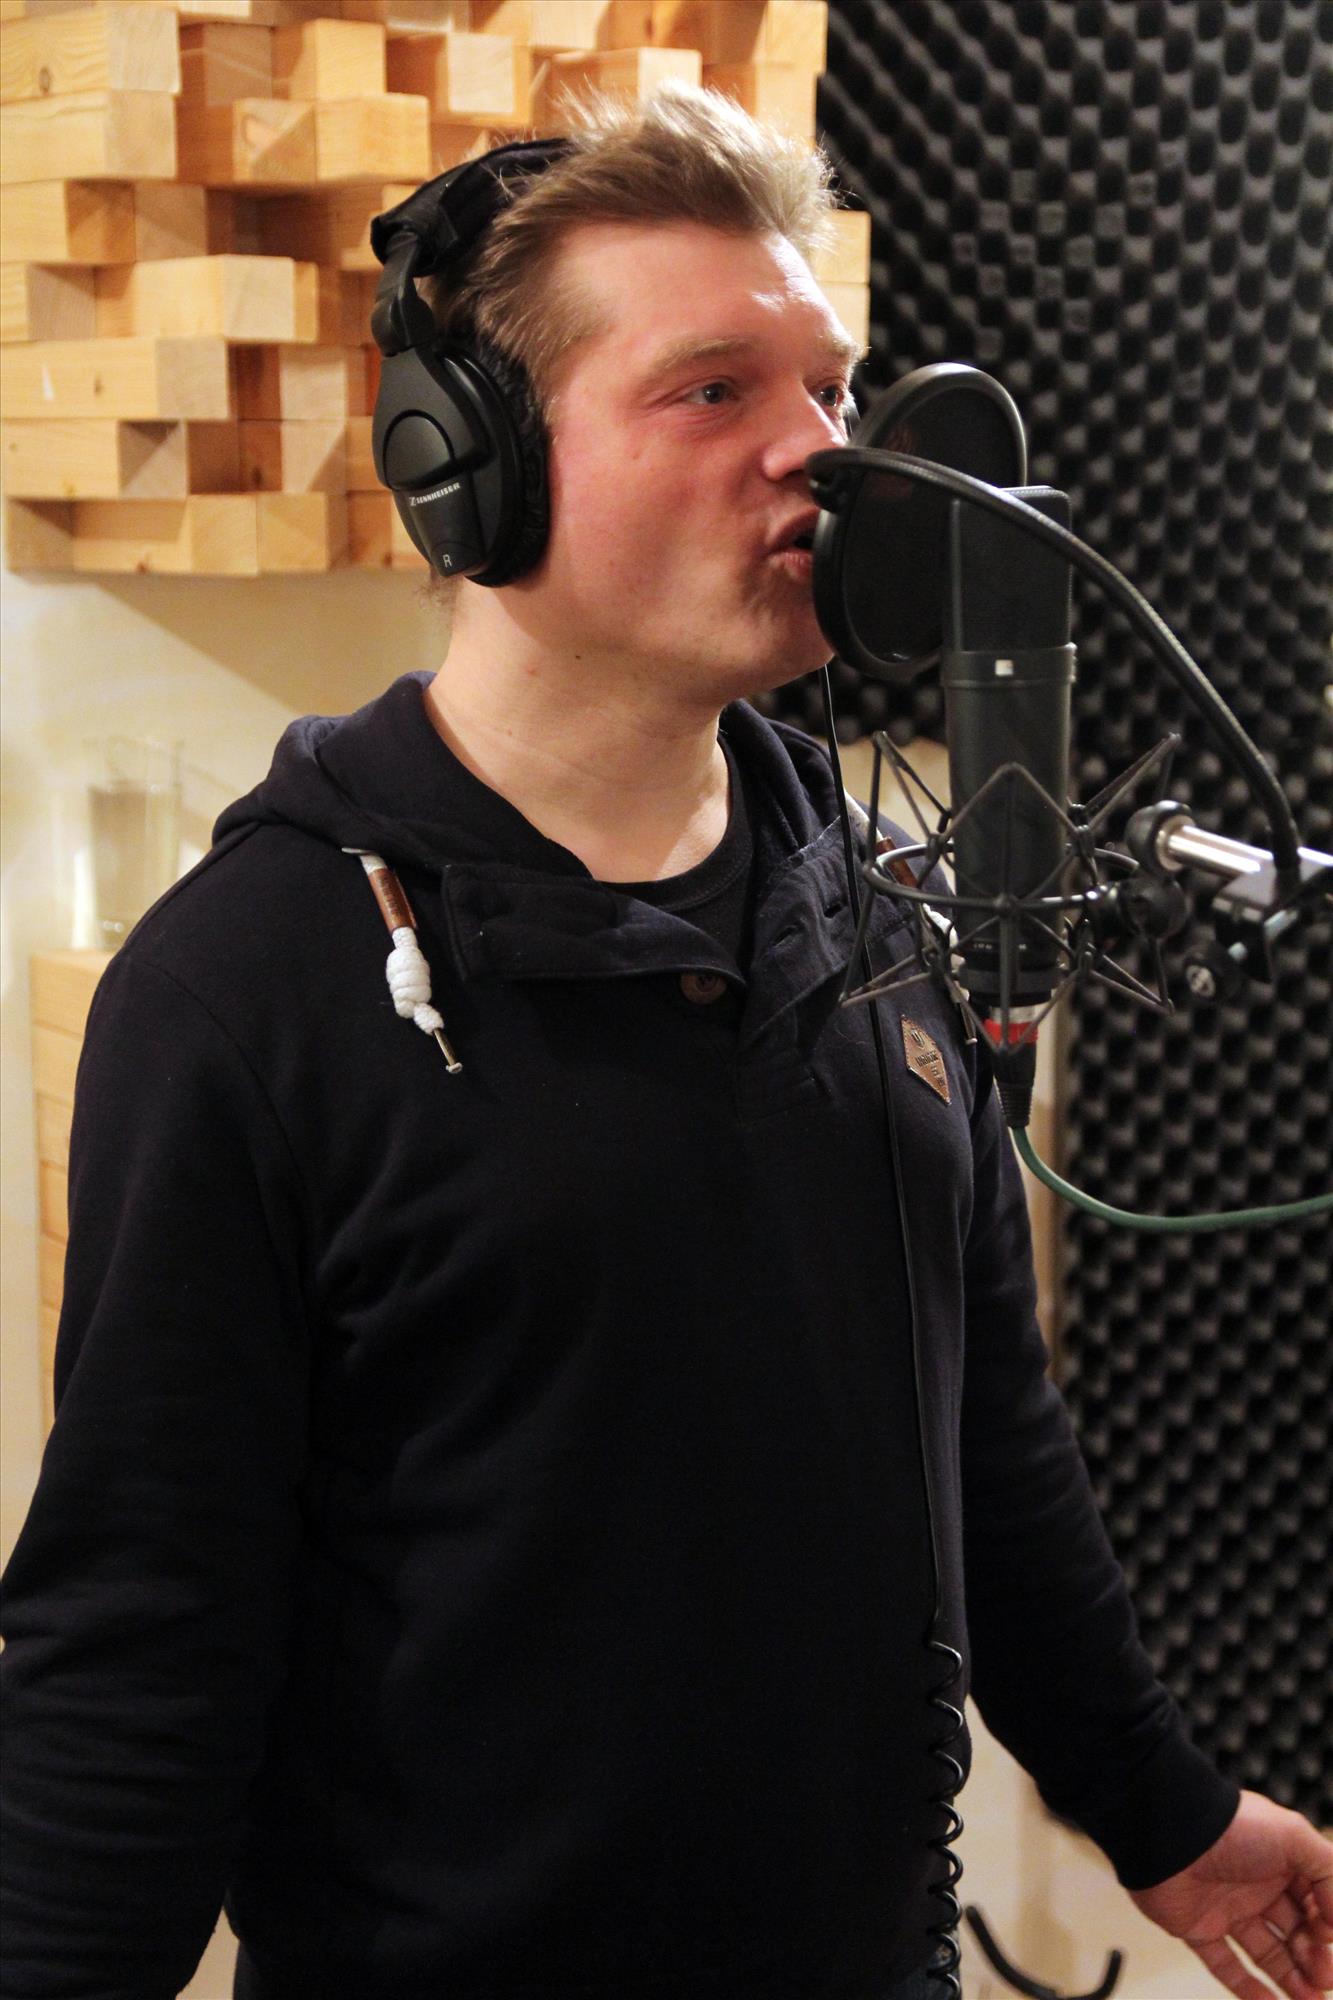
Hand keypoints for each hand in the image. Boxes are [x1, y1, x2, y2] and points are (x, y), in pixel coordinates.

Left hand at [1129, 1790, 1332, 1999]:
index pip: (1315, 1904)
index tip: (1326, 1936)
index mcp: (1280, 1862)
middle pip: (1295, 1933)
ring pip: (1267, 1953)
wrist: (1167, 1831)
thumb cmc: (1231, 1828)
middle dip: (1314, 1959)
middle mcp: (1255, 1886)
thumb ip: (1328, 1872)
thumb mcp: (1293, 1836)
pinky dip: (1248, 1989)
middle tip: (1322, 1978)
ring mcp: (1227, 1908)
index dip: (1325, 1926)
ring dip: (1291, 1980)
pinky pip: (1226, 1965)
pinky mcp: (1197, 1928)